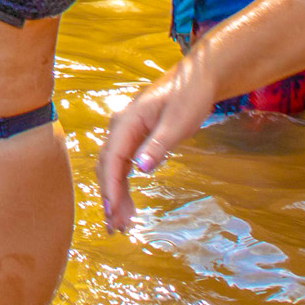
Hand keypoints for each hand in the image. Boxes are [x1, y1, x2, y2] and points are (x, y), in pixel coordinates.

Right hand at [95, 58, 219, 229]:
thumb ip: (158, 145)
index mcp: (126, 121)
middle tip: (115, 227)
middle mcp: (120, 127)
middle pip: (107, 166)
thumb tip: (140, 169)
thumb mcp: (178, 122)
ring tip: (120, 223)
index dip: (110, 187)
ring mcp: (126, 132)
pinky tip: (126, 203)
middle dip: (110, 197)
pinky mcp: (134, 138)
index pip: (111, 159)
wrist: (198, 78)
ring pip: (112, 168)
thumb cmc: (189, 96)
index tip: (112, 211)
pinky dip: (123, 185)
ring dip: (115, 195)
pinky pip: (122, 165)